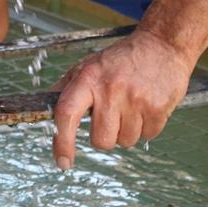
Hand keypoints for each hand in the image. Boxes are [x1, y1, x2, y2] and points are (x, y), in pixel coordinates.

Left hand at [51, 30, 195, 169]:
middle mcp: (110, 89)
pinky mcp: (158, 108)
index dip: (62, 142)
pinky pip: (147, 137)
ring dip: (126, 131)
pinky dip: (146, 128)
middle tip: (111, 114)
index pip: (67, 113)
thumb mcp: (88, 65)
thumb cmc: (120, 59)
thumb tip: (46, 109)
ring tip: (131, 106)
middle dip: (105, 135)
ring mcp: (135, 99)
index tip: (63, 161)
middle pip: (101, 140)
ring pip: (124, 142)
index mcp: (88, 78)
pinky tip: (145, 106)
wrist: (161, 45)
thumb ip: (66, 88)